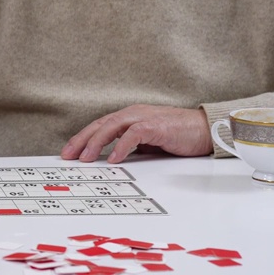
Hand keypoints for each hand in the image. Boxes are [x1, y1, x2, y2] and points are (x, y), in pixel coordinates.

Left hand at [61, 104, 211, 163]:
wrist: (205, 130)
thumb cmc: (178, 136)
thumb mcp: (148, 143)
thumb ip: (131, 147)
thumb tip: (112, 160)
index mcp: (130, 117)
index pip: (100, 126)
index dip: (83, 138)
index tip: (69, 152)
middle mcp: (134, 114)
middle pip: (101, 124)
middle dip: (82, 140)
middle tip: (67, 155)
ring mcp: (144, 118)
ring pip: (113, 126)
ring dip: (97, 142)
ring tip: (86, 157)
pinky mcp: (156, 126)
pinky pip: (134, 134)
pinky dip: (122, 146)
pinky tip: (114, 158)